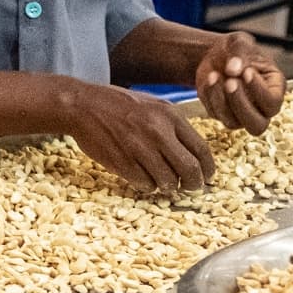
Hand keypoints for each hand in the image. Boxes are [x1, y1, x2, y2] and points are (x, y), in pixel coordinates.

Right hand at [58, 81, 216, 194]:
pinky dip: (148, 186)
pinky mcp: (123, 162)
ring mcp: (140, 149)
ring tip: (163, 182)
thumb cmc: (119, 105)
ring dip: (168, 186)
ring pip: (168, 181)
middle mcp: (158, 132)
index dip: (208, 168)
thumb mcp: (154, 105)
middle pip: (189, 170)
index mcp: (170, 116)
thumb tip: (194, 152)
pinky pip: (145, 184)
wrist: (84, 105)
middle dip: (193, 184)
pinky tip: (144, 178)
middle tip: (190, 187)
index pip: (201, 149)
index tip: (208, 177)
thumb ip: (175, 125)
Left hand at [191, 32, 285, 134]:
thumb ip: (240, 53)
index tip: (246, 71)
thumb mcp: (240, 42)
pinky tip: (210, 78)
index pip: (273, 102)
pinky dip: (210, 97)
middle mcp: (261, 106)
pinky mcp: (222, 114)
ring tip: (215, 75)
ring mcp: (242, 114)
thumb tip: (234, 70)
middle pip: (258, 125)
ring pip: (235, 123)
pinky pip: (216, 115)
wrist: (215, 53)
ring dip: (222, 101)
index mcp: (275, 87)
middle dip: (242, 105)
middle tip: (230, 82)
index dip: (259, 90)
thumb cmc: (235, 48)